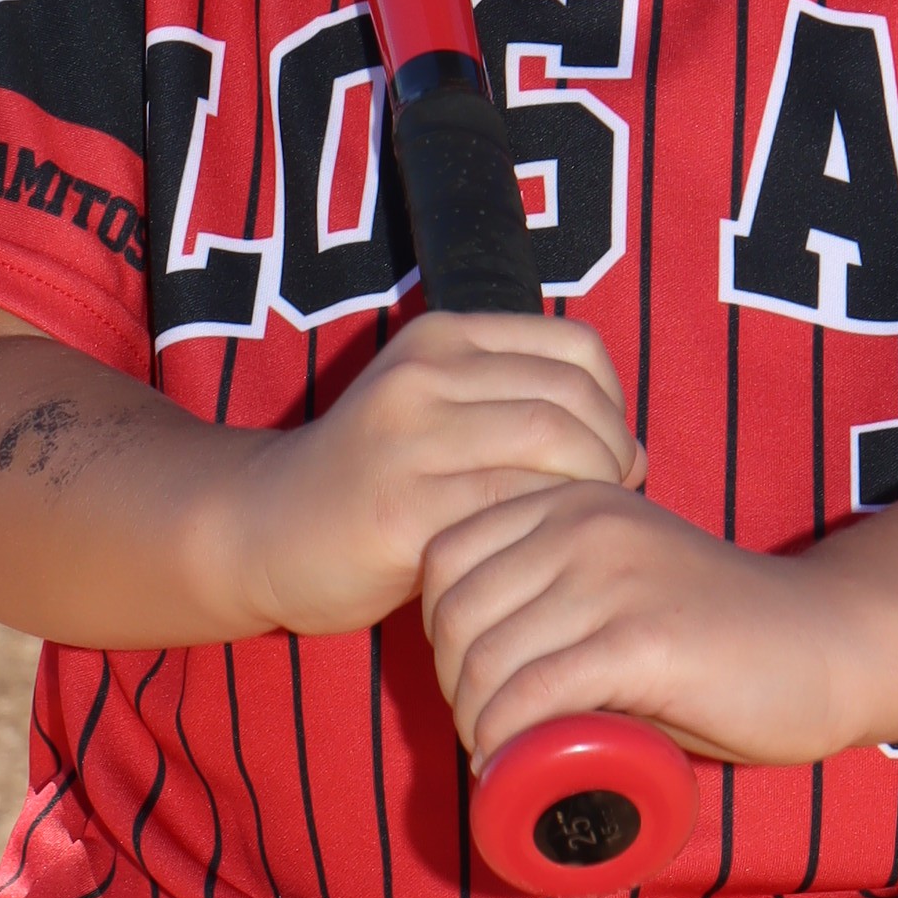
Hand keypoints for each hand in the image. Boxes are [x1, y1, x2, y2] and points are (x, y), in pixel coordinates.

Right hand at [230, 309, 638, 641]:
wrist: (262, 529)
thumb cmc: (375, 482)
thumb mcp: (440, 413)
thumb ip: (523, 412)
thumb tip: (635, 452)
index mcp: (442, 337)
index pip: (578, 349)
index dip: (615, 406)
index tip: (611, 456)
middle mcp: (425, 373)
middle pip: (573, 400)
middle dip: (613, 457)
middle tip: (609, 504)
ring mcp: (410, 437)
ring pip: (552, 447)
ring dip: (589, 496)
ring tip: (577, 532)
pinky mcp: (402, 508)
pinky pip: (511, 509)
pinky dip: (544, 534)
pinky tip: (536, 560)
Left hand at [420, 483, 897, 772]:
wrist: (833, 645)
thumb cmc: (722, 639)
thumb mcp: (624, 588)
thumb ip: (555, 602)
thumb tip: (466, 673)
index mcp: (571, 502)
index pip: (446, 559)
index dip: (439, 634)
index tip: (476, 687)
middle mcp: (583, 525)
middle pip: (456, 615)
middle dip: (454, 689)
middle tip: (491, 738)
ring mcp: (613, 578)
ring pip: (487, 661)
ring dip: (478, 727)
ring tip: (507, 761)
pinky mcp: (643, 639)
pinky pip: (534, 694)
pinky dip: (509, 744)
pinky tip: (518, 771)